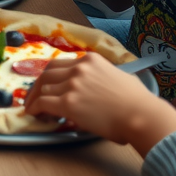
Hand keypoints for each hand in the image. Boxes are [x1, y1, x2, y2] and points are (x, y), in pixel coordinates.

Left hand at [24, 53, 175, 155]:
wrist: (143, 116)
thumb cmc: (138, 102)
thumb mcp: (119, 77)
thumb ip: (101, 76)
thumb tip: (96, 87)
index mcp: (91, 60)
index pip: (62, 64)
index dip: (52, 76)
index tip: (47, 84)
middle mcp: (79, 68)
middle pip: (48, 73)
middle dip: (39, 85)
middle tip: (34, 96)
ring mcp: (72, 84)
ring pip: (45, 88)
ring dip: (38, 98)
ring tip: (35, 108)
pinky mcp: (68, 102)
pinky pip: (43, 102)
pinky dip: (34, 107)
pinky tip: (33, 113)